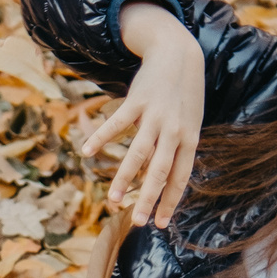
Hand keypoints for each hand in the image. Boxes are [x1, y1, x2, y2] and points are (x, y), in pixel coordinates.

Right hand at [80, 0, 203, 227]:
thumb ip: (177, 146)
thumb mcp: (189, 121)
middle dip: (149, 199)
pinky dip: (102, 138)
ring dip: (124, 178)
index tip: (160, 223)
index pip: (180, 177)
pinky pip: (117, 124)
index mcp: (190, 139)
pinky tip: (86, 153)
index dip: (170, 201)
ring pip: (138, 153)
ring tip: (112, 200)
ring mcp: (156, 116)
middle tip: (139, 223)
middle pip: (160, 171)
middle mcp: (175, 130)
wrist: (179, 54)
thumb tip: (161, 174)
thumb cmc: (184, 93)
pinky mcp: (138, 101)